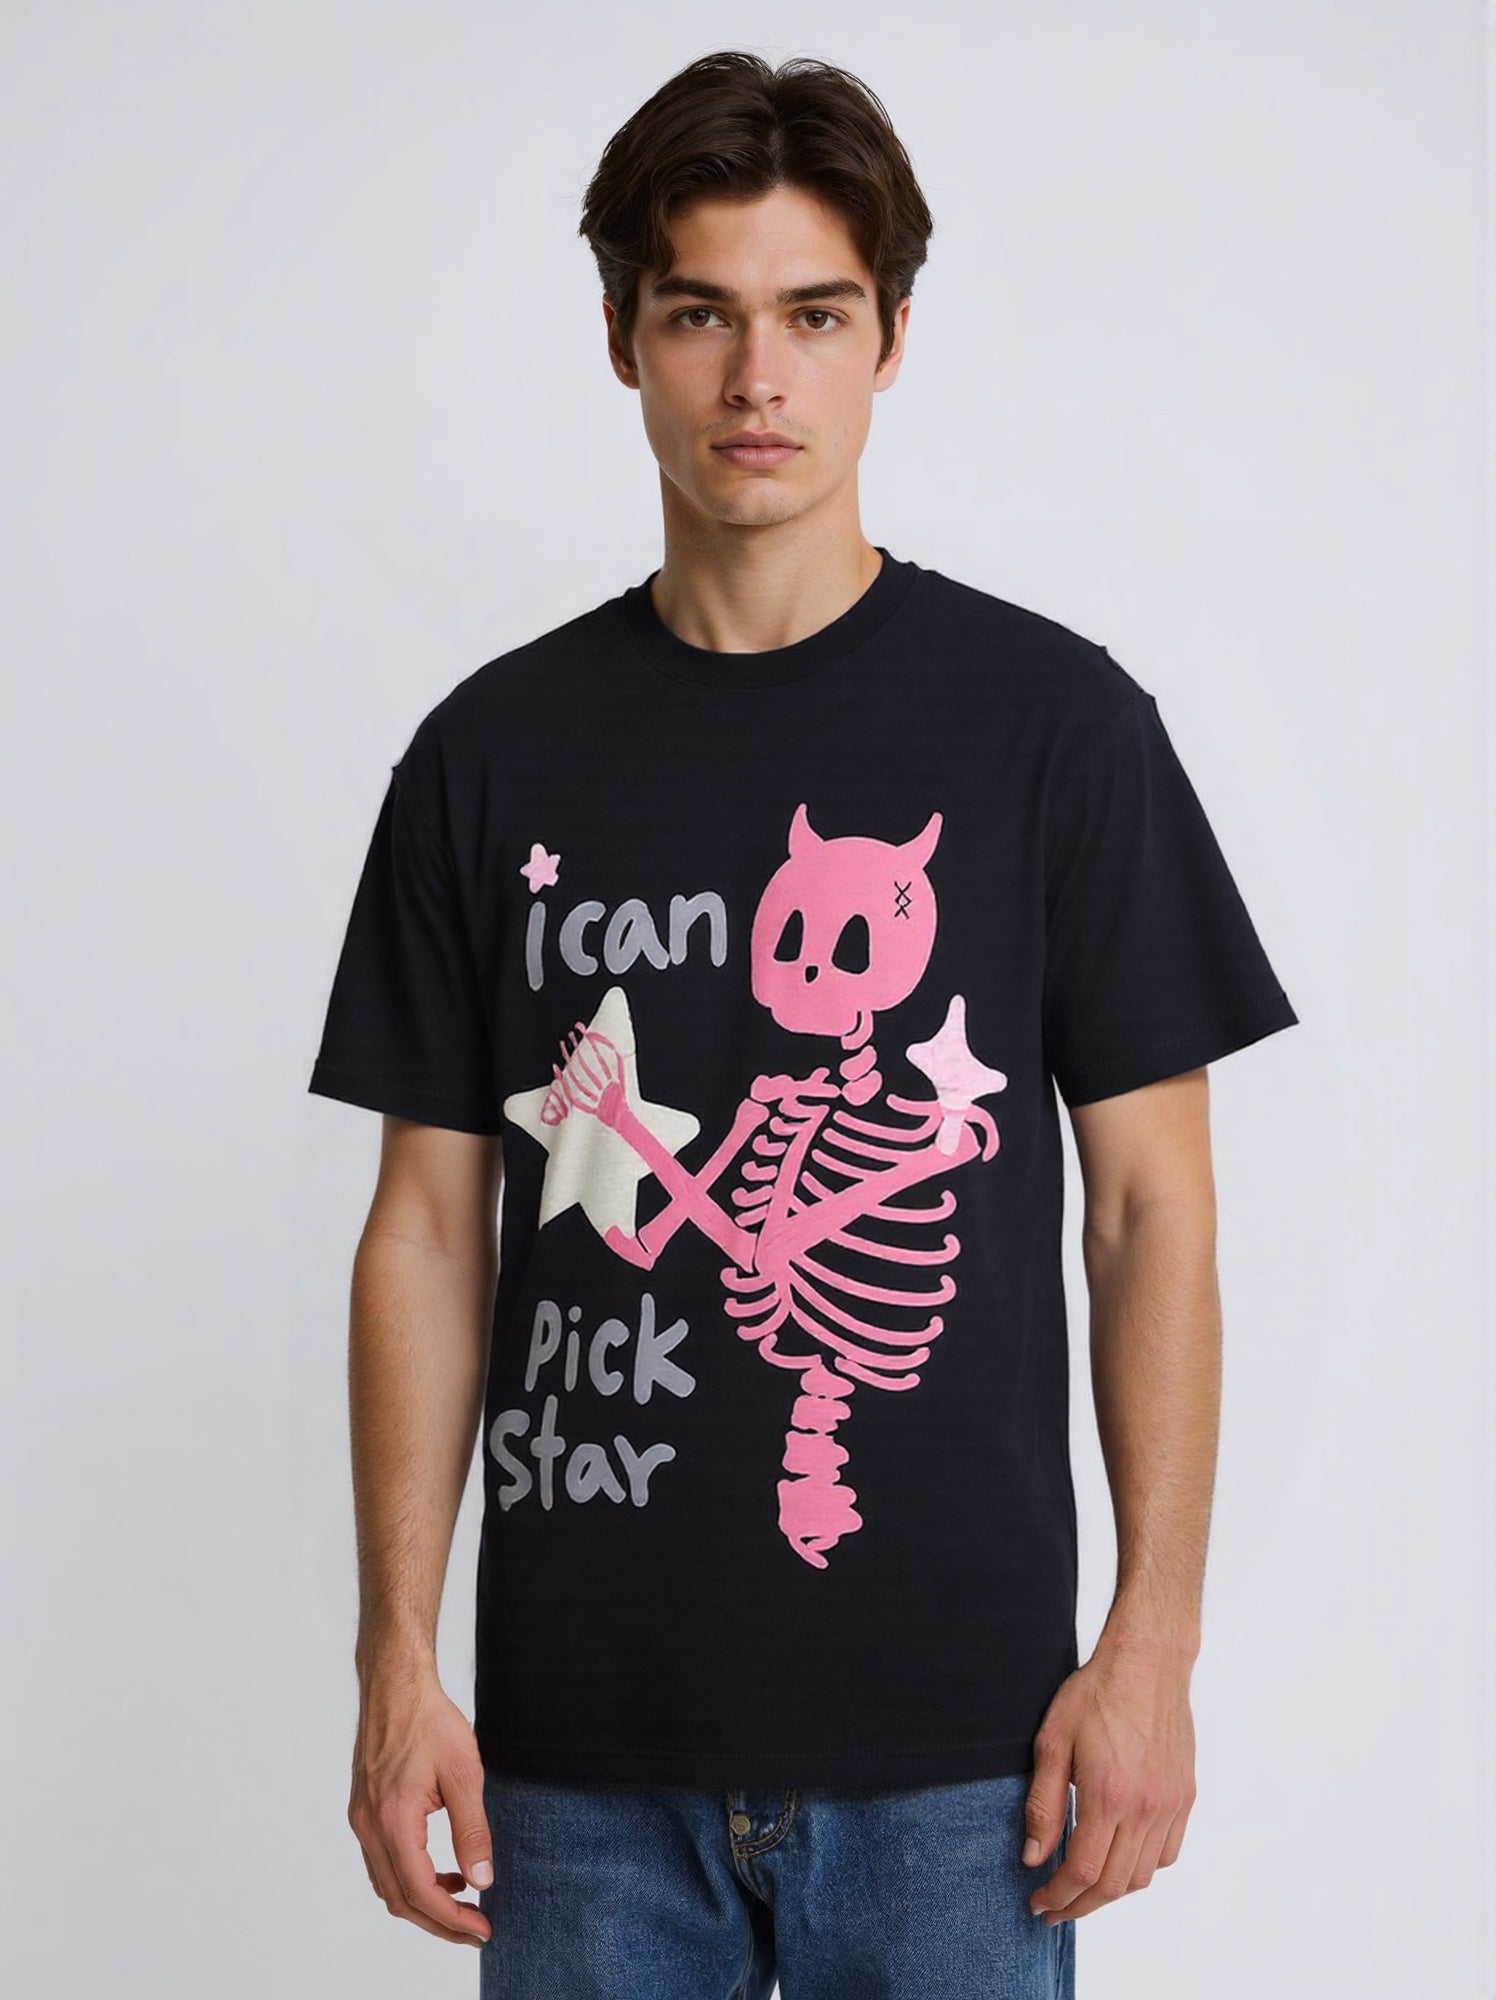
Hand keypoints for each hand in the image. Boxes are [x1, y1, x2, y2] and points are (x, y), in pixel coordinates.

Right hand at [348, 1661, 493, 1947]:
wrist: (396, 1685)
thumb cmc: (431, 1720)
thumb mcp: (464, 1773)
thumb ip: (472, 1831)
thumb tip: (482, 1881)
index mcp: (393, 1820)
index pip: (420, 1892)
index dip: (452, 1920)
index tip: (483, 1931)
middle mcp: (370, 1827)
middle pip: (400, 1900)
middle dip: (439, 1922)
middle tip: (476, 1929)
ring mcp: (362, 1820)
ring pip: (388, 1885)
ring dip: (423, 1903)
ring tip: (463, 1902)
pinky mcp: (364, 1811)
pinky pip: (382, 1863)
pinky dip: (410, 1878)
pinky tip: (441, 1870)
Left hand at [1022, 1630, 1196, 1925]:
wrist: (1147, 1663)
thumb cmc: (1096, 1694)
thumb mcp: (1052, 1742)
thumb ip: (1043, 1805)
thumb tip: (1034, 1857)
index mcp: (1108, 1795)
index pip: (1083, 1871)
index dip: (1058, 1896)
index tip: (1038, 1904)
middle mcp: (1145, 1808)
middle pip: (1114, 1885)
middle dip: (1079, 1904)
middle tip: (1053, 1907)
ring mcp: (1170, 1805)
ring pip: (1143, 1876)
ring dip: (1111, 1891)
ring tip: (1082, 1887)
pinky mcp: (1185, 1797)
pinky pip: (1167, 1853)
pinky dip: (1142, 1868)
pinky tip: (1119, 1859)